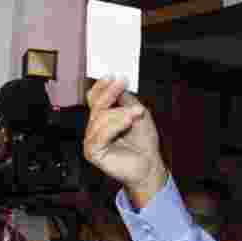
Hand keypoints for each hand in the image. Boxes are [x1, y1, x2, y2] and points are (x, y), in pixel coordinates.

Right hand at [83, 77, 166, 207]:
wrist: (150, 164)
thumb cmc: (144, 142)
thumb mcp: (138, 113)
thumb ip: (126, 100)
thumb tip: (117, 84)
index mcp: (102, 119)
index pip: (94, 99)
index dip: (101, 86)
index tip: (112, 76)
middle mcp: (94, 129)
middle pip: (96, 106)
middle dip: (109, 93)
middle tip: (121, 84)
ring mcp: (92, 140)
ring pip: (99, 119)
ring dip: (120, 113)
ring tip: (136, 112)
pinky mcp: (93, 152)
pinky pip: (100, 135)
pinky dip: (116, 125)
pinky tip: (129, 121)